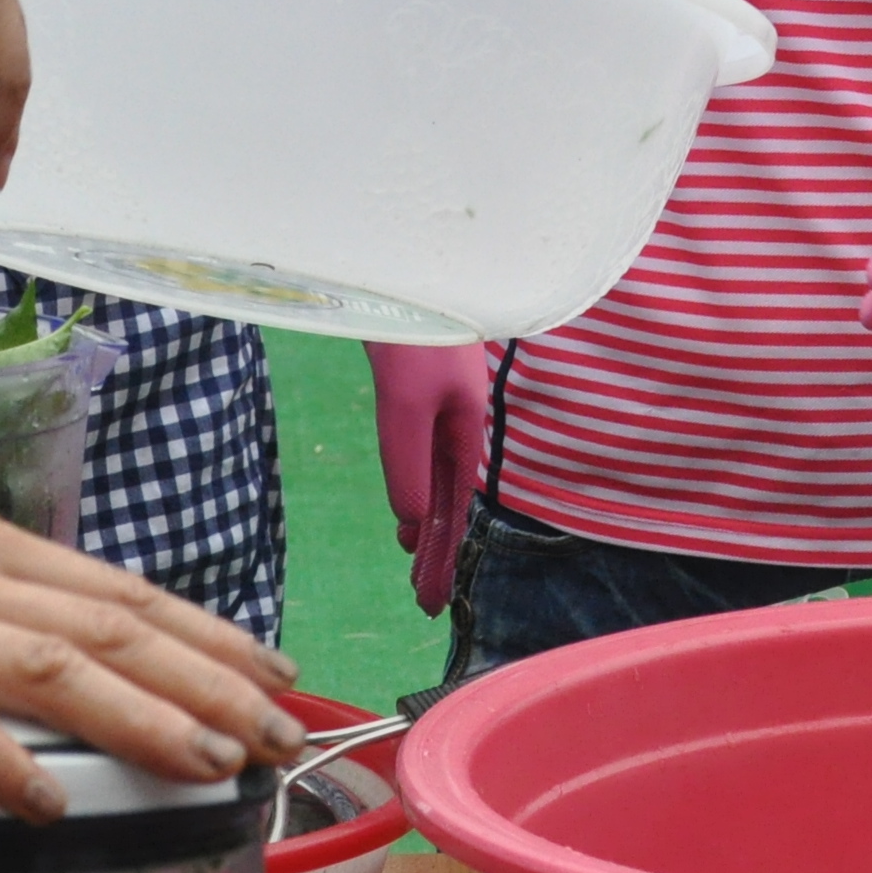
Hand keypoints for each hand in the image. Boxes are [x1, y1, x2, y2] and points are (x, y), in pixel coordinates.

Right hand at [0, 491, 303, 818]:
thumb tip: (54, 643)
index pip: (113, 590)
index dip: (203, 634)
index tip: (271, 677)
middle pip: (105, 626)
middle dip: (204, 681)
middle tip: (273, 735)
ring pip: (45, 665)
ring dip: (135, 718)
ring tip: (203, 762)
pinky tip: (46, 799)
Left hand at [368, 342, 491, 615]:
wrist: (409, 267)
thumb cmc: (415, 333)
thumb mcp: (406, 406)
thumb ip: (408, 466)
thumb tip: (414, 523)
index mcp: (464, 432)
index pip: (455, 512)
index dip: (444, 559)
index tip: (432, 605)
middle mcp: (457, 425)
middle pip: (450, 503)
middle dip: (440, 554)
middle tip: (425, 603)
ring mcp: (439, 409)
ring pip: (437, 482)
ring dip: (428, 527)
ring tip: (416, 565)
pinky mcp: (418, 391)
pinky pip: (424, 458)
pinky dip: (418, 490)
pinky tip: (408, 504)